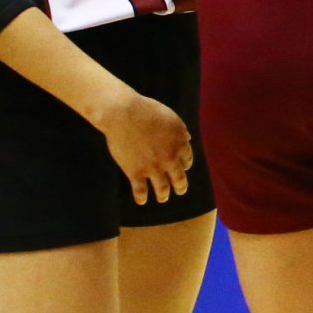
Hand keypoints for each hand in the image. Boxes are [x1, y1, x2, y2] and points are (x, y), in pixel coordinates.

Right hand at [95, 90, 192, 205]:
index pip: (187, 161)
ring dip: (163, 195)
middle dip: (180, 187)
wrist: (124, 114)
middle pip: (179, 179)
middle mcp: (170, 159)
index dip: (184, 166)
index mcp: (180, 144)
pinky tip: (141, 201)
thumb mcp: (171, 118)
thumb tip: (188, 139)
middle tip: (180, 191)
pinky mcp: (135, 172)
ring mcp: (153, 167)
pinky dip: (142, 198)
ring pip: (162, 189)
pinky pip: (141, 191)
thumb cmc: (147, 111)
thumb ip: (181, 130)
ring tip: (162, 198)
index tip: (180, 168)